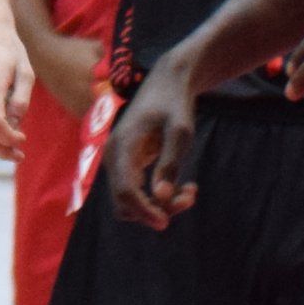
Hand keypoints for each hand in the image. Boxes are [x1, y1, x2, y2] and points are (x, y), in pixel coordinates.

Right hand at [105, 59, 202, 228]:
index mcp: (122, 145)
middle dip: (155, 210)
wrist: (167, 83)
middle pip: (124, 202)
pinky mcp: (127, 162)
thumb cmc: (175, 104)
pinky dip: (159, 196)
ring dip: (159, 205)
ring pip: (130, 200)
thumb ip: (169, 163)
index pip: (124, 191)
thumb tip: (160, 196)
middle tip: (189, 199)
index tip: (167, 221)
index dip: (144, 211)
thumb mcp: (180, 132)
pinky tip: (185, 187)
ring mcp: (118, 159)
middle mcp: (113, 155)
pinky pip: (137, 190)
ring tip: (190, 193)